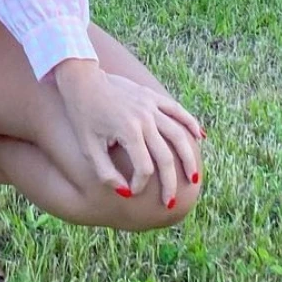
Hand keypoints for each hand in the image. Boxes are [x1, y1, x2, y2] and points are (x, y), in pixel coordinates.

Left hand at [55, 64, 203, 207]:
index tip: (132, 191)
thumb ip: (105, 173)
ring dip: (188, 158)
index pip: (144, 168)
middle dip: (169, 183)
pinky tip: (200, 137)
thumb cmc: (83, 115)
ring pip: (178, 134)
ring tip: (194, 178)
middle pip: (165, 156)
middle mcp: (144, 117)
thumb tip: (126, 192)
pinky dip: (190, 122)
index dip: (140, 184)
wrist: (81, 79)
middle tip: (170, 202)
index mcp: (128, 130)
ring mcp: (150, 105)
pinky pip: (176, 109)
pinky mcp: (151, 95)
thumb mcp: (88, 147)